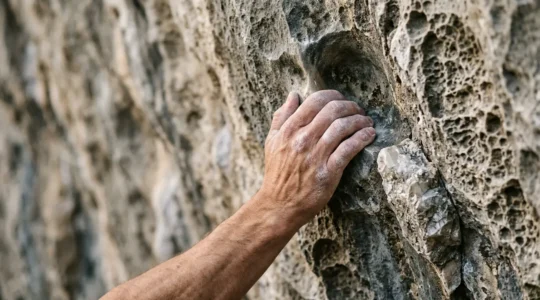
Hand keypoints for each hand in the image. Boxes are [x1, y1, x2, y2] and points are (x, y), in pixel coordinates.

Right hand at [259, 90, 375, 226]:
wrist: (279, 205)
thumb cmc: (277, 173)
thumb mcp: (272, 142)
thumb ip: (281, 117)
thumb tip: (293, 95)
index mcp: (289, 130)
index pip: (315, 101)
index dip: (332, 95)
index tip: (341, 99)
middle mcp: (302, 140)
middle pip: (332, 110)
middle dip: (350, 106)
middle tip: (358, 110)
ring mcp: (315, 156)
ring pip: (343, 127)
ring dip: (360, 121)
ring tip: (367, 122)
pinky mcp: (328, 172)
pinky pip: (349, 148)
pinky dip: (363, 138)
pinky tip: (370, 135)